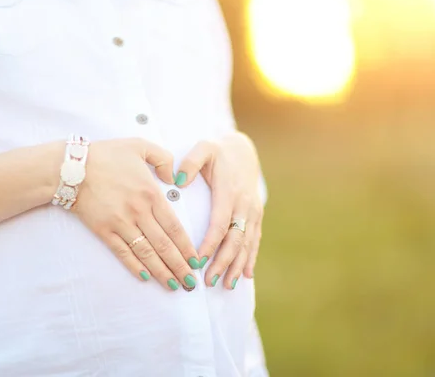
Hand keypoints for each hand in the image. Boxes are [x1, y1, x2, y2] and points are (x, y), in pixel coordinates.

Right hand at [72, 138, 199, 290]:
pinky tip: (145, 278)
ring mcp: (121, 223)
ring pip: (146, 253)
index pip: (175, 227)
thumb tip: (174, 178)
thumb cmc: (106, 154)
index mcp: (151, 193)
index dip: (187, 247)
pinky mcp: (104, 230)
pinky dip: (134, 266)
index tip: (196, 262)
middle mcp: (139, 212)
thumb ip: (163, 158)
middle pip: (164, 245)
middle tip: (190, 283)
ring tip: (173, 285)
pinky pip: (122, 252)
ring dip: (161, 271)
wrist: (71, 167)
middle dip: (180, 266)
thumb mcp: (140, 145)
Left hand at [176, 132, 263, 288]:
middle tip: (209, 281)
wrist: (243, 151)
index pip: (219, 223)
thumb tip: (178, 180)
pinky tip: (246, 276)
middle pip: (234, 239)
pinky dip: (250, 259)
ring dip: (236, 265)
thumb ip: (190, 162)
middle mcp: (244, 204)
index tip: (198, 260)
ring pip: (246, 243)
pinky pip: (254, 240)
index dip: (210, 243)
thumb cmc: (217, 152)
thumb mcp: (203, 149)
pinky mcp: (256, 216)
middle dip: (223, 262)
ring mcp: (253, 212)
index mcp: (229, 192)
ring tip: (226, 285)